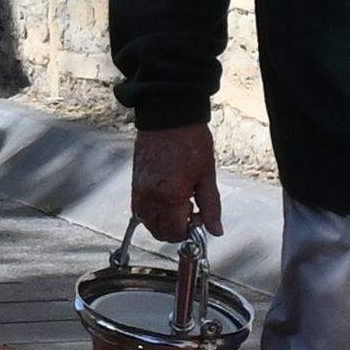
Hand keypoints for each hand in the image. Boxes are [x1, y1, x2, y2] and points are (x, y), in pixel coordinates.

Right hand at [130, 123, 223, 244]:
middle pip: (158, 232)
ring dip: (162, 222)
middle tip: (190, 213)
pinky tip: (166, 197)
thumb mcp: (207, 175)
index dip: (189, 232)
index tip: (199, 220)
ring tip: (178, 204)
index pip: (175, 232)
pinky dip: (151, 211)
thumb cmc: (190, 141)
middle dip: (175, 230)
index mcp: (171, 196)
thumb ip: (211, 206)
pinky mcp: (134, 182)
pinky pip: (139, 208)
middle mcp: (150, 196)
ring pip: (146, 222)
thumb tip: (215, 230)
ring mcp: (139, 190)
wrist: (168, 116)